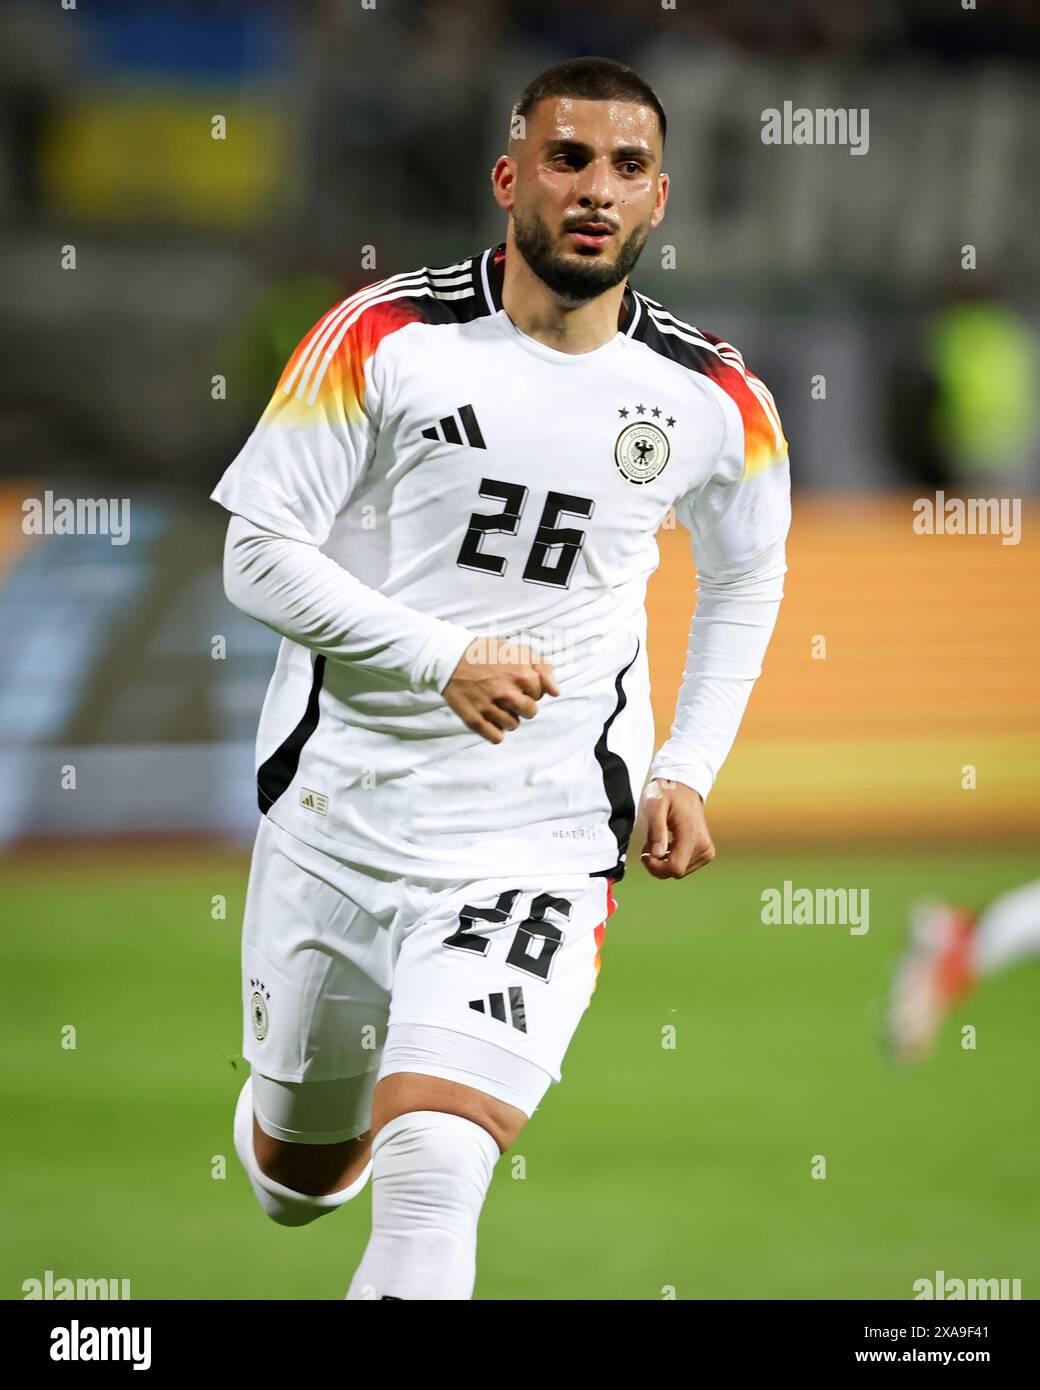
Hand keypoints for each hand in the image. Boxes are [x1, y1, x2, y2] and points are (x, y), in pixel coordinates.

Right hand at [442, 637, 558, 743]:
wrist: (449, 657)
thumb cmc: (486, 653)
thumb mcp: (517, 651)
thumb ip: (542, 669)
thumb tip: (556, 692)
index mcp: (522, 675)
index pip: (540, 695)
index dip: (529, 689)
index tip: (516, 683)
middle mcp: (508, 693)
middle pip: (530, 713)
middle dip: (522, 705)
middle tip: (506, 695)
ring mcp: (490, 708)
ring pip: (513, 726)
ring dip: (507, 718)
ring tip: (495, 704)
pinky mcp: (474, 720)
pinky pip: (497, 738)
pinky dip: (495, 731)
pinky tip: (489, 718)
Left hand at [639, 778, 715, 878]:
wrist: (685, 787)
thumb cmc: (667, 793)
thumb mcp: (655, 806)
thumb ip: (656, 830)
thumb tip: (657, 854)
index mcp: (692, 835)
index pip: (675, 868)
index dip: (656, 866)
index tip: (645, 854)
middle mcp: (704, 847)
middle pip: (677, 872)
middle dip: (658, 863)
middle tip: (648, 844)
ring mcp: (707, 850)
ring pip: (680, 871)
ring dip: (664, 861)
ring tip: (658, 841)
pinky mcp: (705, 852)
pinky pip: (685, 865)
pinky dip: (672, 859)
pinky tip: (666, 844)